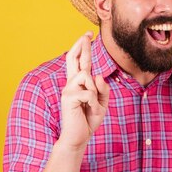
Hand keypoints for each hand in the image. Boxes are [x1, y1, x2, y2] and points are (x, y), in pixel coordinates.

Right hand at [59, 32, 109, 148]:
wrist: (79, 137)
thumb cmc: (88, 119)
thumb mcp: (102, 103)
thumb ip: (103, 89)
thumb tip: (98, 75)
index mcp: (79, 83)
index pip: (80, 61)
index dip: (83, 47)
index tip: (88, 34)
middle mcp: (71, 83)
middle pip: (74, 58)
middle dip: (82, 45)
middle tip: (88, 33)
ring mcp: (68, 89)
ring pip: (87, 76)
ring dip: (94, 92)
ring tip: (91, 106)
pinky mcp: (68, 98)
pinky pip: (88, 93)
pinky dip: (93, 103)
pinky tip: (88, 111)